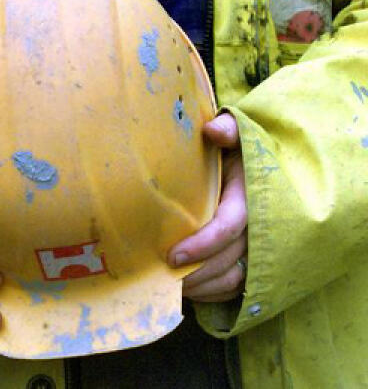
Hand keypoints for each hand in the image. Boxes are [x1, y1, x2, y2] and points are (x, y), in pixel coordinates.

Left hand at [168, 114, 247, 301]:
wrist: (261, 167)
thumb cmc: (241, 151)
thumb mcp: (239, 135)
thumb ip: (229, 129)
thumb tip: (213, 129)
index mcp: (252, 196)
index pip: (229, 227)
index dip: (202, 245)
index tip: (172, 256)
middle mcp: (260, 226)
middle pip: (227, 260)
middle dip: (195, 273)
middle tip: (161, 278)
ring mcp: (260, 247)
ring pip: (232, 278)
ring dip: (202, 287)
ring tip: (170, 287)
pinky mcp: (256, 261)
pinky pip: (237, 287)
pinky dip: (214, 293)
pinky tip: (190, 291)